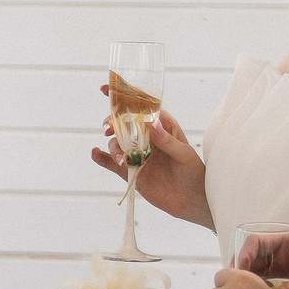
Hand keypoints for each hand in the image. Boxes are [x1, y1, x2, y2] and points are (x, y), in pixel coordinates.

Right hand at [92, 97, 207, 226]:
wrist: (191, 200)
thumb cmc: (193, 173)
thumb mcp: (184, 154)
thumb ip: (167, 141)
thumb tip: (153, 124)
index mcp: (162, 126)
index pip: (142, 107)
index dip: (124, 96)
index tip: (106, 88)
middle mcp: (147, 138)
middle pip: (123, 123)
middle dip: (113, 122)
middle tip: (109, 128)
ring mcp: (137, 154)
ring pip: (117, 143)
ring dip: (114, 148)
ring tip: (122, 160)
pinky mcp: (131, 171)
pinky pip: (112, 162)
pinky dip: (102, 158)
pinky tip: (95, 153)